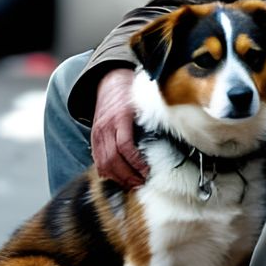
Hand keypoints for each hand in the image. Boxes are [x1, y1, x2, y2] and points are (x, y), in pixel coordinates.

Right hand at [90, 67, 147, 188]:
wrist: (109, 81)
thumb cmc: (129, 92)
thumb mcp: (143, 102)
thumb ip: (152, 119)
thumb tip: (171, 136)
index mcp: (120, 117)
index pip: (125, 146)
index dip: (135, 163)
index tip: (146, 171)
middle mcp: (106, 127)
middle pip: (113, 160)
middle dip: (127, 175)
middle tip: (140, 183)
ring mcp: (97, 133)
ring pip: (103, 163)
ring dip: (117, 178)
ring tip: (131, 184)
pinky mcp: (94, 138)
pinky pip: (97, 160)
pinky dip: (106, 172)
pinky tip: (117, 178)